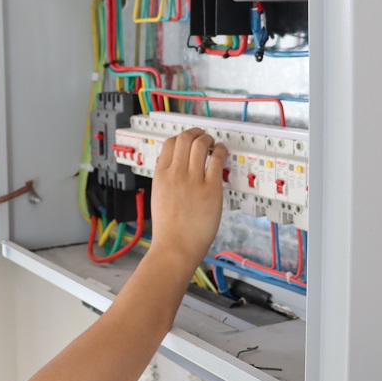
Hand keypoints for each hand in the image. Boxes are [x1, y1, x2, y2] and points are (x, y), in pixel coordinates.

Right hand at [148, 128, 227, 271]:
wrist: (175, 248)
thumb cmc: (168, 229)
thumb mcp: (159, 197)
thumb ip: (167, 180)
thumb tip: (177, 169)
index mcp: (160, 176)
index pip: (169, 143)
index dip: (181, 137)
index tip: (188, 139)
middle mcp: (175, 174)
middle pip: (184, 138)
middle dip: (196, 133)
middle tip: (203, 136)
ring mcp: (193, 181)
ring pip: (201, 144)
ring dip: (209, 139)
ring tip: (213, 144)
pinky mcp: (211, 189)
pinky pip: (217, 159)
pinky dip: (221, 151)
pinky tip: (222, 152)